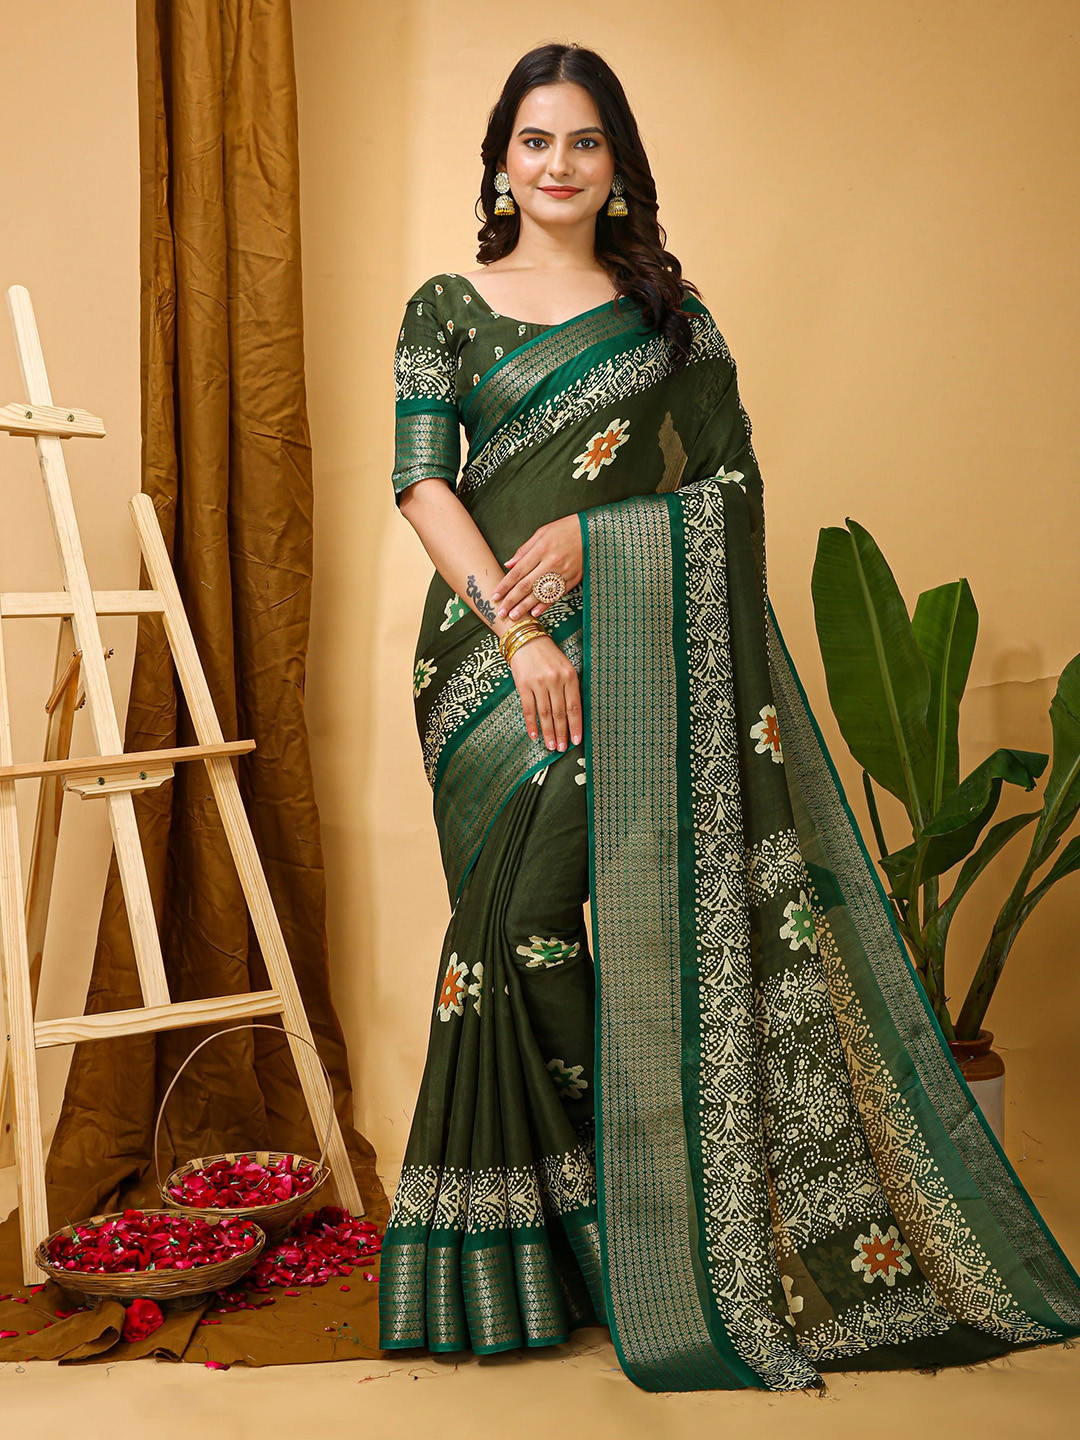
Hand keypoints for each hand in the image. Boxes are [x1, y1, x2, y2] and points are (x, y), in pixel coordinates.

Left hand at [492, 515, 582, 620]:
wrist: (592, 531)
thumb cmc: (565, 529)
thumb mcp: (542, 533)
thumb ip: (524, 550)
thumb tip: (509, 564)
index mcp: (541, 550)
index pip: (517, 572)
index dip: (505, 586)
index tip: (495, 595)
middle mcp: (551, 563)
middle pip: (526, 586)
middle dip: (511, 601)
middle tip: (501, 612)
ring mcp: (563, 572)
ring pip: (540, 593)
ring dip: (525, 606)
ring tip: (514, 616)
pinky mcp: (573, 579)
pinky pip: (556, 595)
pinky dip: (545, 605)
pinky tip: (535, 612)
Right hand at [508, 634, 581, 751]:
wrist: (525, 639)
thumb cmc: (548, 655)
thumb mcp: (565, 666)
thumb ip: (570, 687)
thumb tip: (574, 714)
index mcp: (569, 676)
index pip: (574, 707)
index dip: (575, 726)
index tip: (576, 740)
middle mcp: (555, 680)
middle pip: (559, 713)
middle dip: (562, 733)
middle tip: (562, 748)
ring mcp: (538, 683)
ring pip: (545, 714)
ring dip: (548, 732)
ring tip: (551, 746)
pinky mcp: (523, 684)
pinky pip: (528, 709)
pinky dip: (531, 724)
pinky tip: (534, 735)